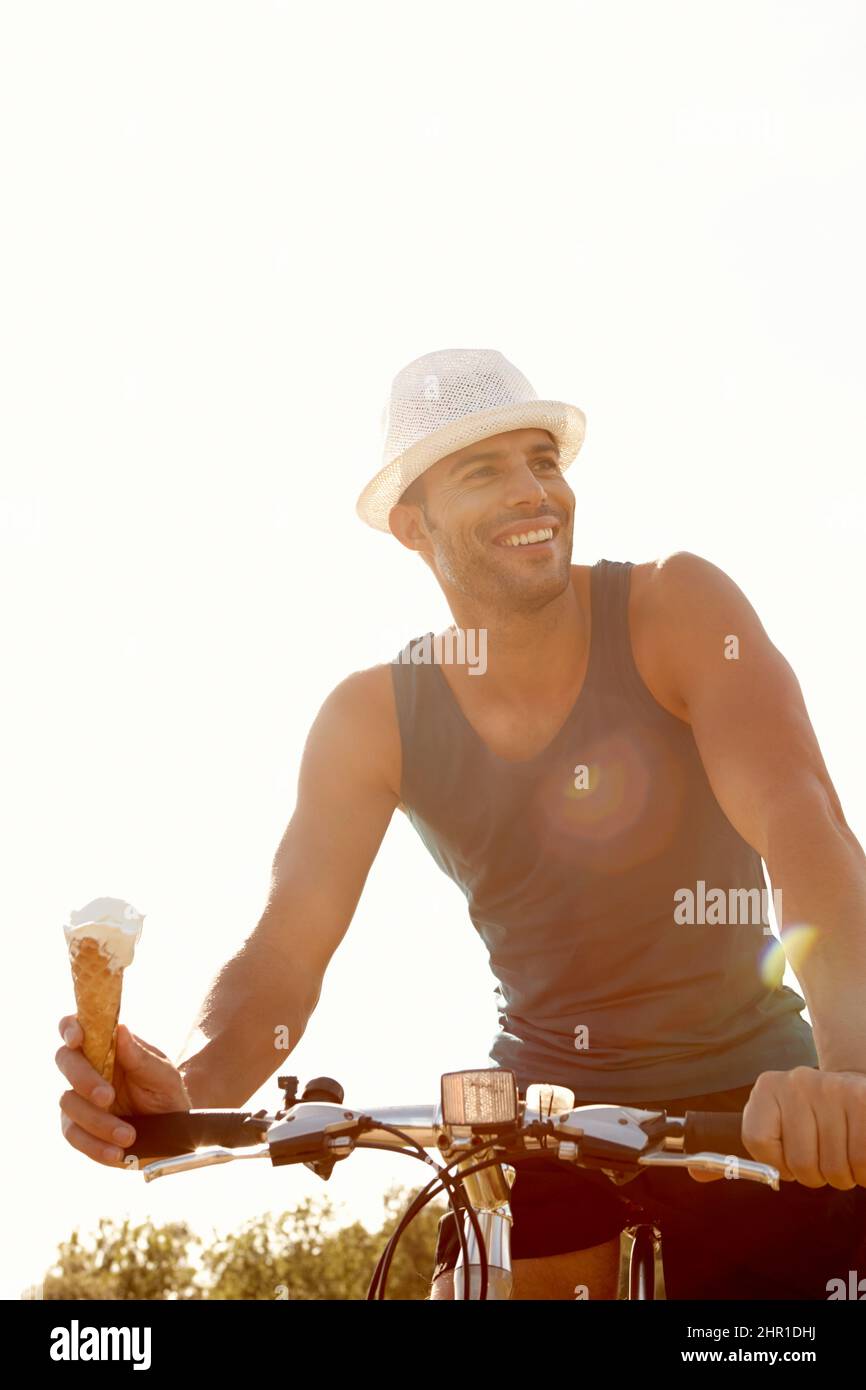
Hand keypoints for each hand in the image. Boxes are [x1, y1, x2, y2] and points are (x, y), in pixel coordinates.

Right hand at [57, 1017, 190, 1167]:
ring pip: (69, 1103)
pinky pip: (75, 1136)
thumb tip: (120, 1030)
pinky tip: (116, 1154)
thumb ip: (140, 1056)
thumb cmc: (166, 1093)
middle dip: (83, 1079)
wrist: (173, 1132)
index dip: (70, 1028)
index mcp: (105, 1046)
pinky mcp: (79, 1128)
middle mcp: (87, 1068)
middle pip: (65, 1061)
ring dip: (97, 1121)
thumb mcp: (163, 1075)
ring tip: (128, 1136)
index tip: (78, 1040)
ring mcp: (80, 1099)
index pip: (76, 1026)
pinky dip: (94, 1146)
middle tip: (107, 1097)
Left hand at [688, 1067, 865, 1188]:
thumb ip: (735, 1155)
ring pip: (833, 1169)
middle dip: (814, 1174)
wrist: (852, 1091)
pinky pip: (860, 1162)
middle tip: (822, 1154)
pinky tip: (857, 1151)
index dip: (776, 1162)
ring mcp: (832, 1091)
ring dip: (841, 1173)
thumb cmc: (809, 1118)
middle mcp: (797, 1083)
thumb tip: (695, 1175)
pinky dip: (861, 1170)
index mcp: (767, 1089)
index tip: (788, 1155)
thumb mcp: (771, 1125)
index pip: (756, 1143)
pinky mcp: (862, 1103)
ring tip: (841, 1150)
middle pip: (800, 1165)